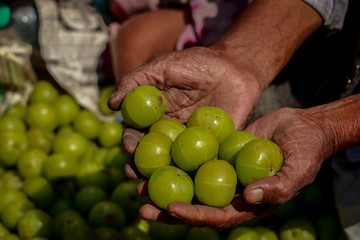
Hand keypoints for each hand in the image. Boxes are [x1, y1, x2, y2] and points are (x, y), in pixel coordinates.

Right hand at [109, 46, 262, 178]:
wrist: (234, 66)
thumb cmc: (196, 63)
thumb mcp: (162, 66)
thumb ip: (135, 82)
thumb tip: (111, 105)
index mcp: (155, 118)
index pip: (138, 134)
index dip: (130, 143)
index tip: (128, 149)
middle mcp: (171, 135)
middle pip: (153, 156)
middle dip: (142, 168)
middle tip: (137, 176)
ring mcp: (193, 144)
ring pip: (175, 165)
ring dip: (164, 177)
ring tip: (156, 186)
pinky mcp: (215, 149)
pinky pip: (204, 163)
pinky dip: (197, 176)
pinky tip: (192, 185)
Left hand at [136, 107, 329, 227]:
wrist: (302, 127)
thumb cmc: (306, 150)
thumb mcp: (298, 168)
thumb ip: (278, 187)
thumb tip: (250, 198)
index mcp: (247, 204)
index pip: (216, 215)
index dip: (193, 214)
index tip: (170, 207)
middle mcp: (231, 191)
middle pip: (195, 203)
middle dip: (167, 207)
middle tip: (140, 203)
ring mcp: (222, 172)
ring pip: (189, 181)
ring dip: (164, 183)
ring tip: (137, 180)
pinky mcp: (217, 153)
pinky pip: (194, 157)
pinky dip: (176, 158)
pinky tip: (156, 152)